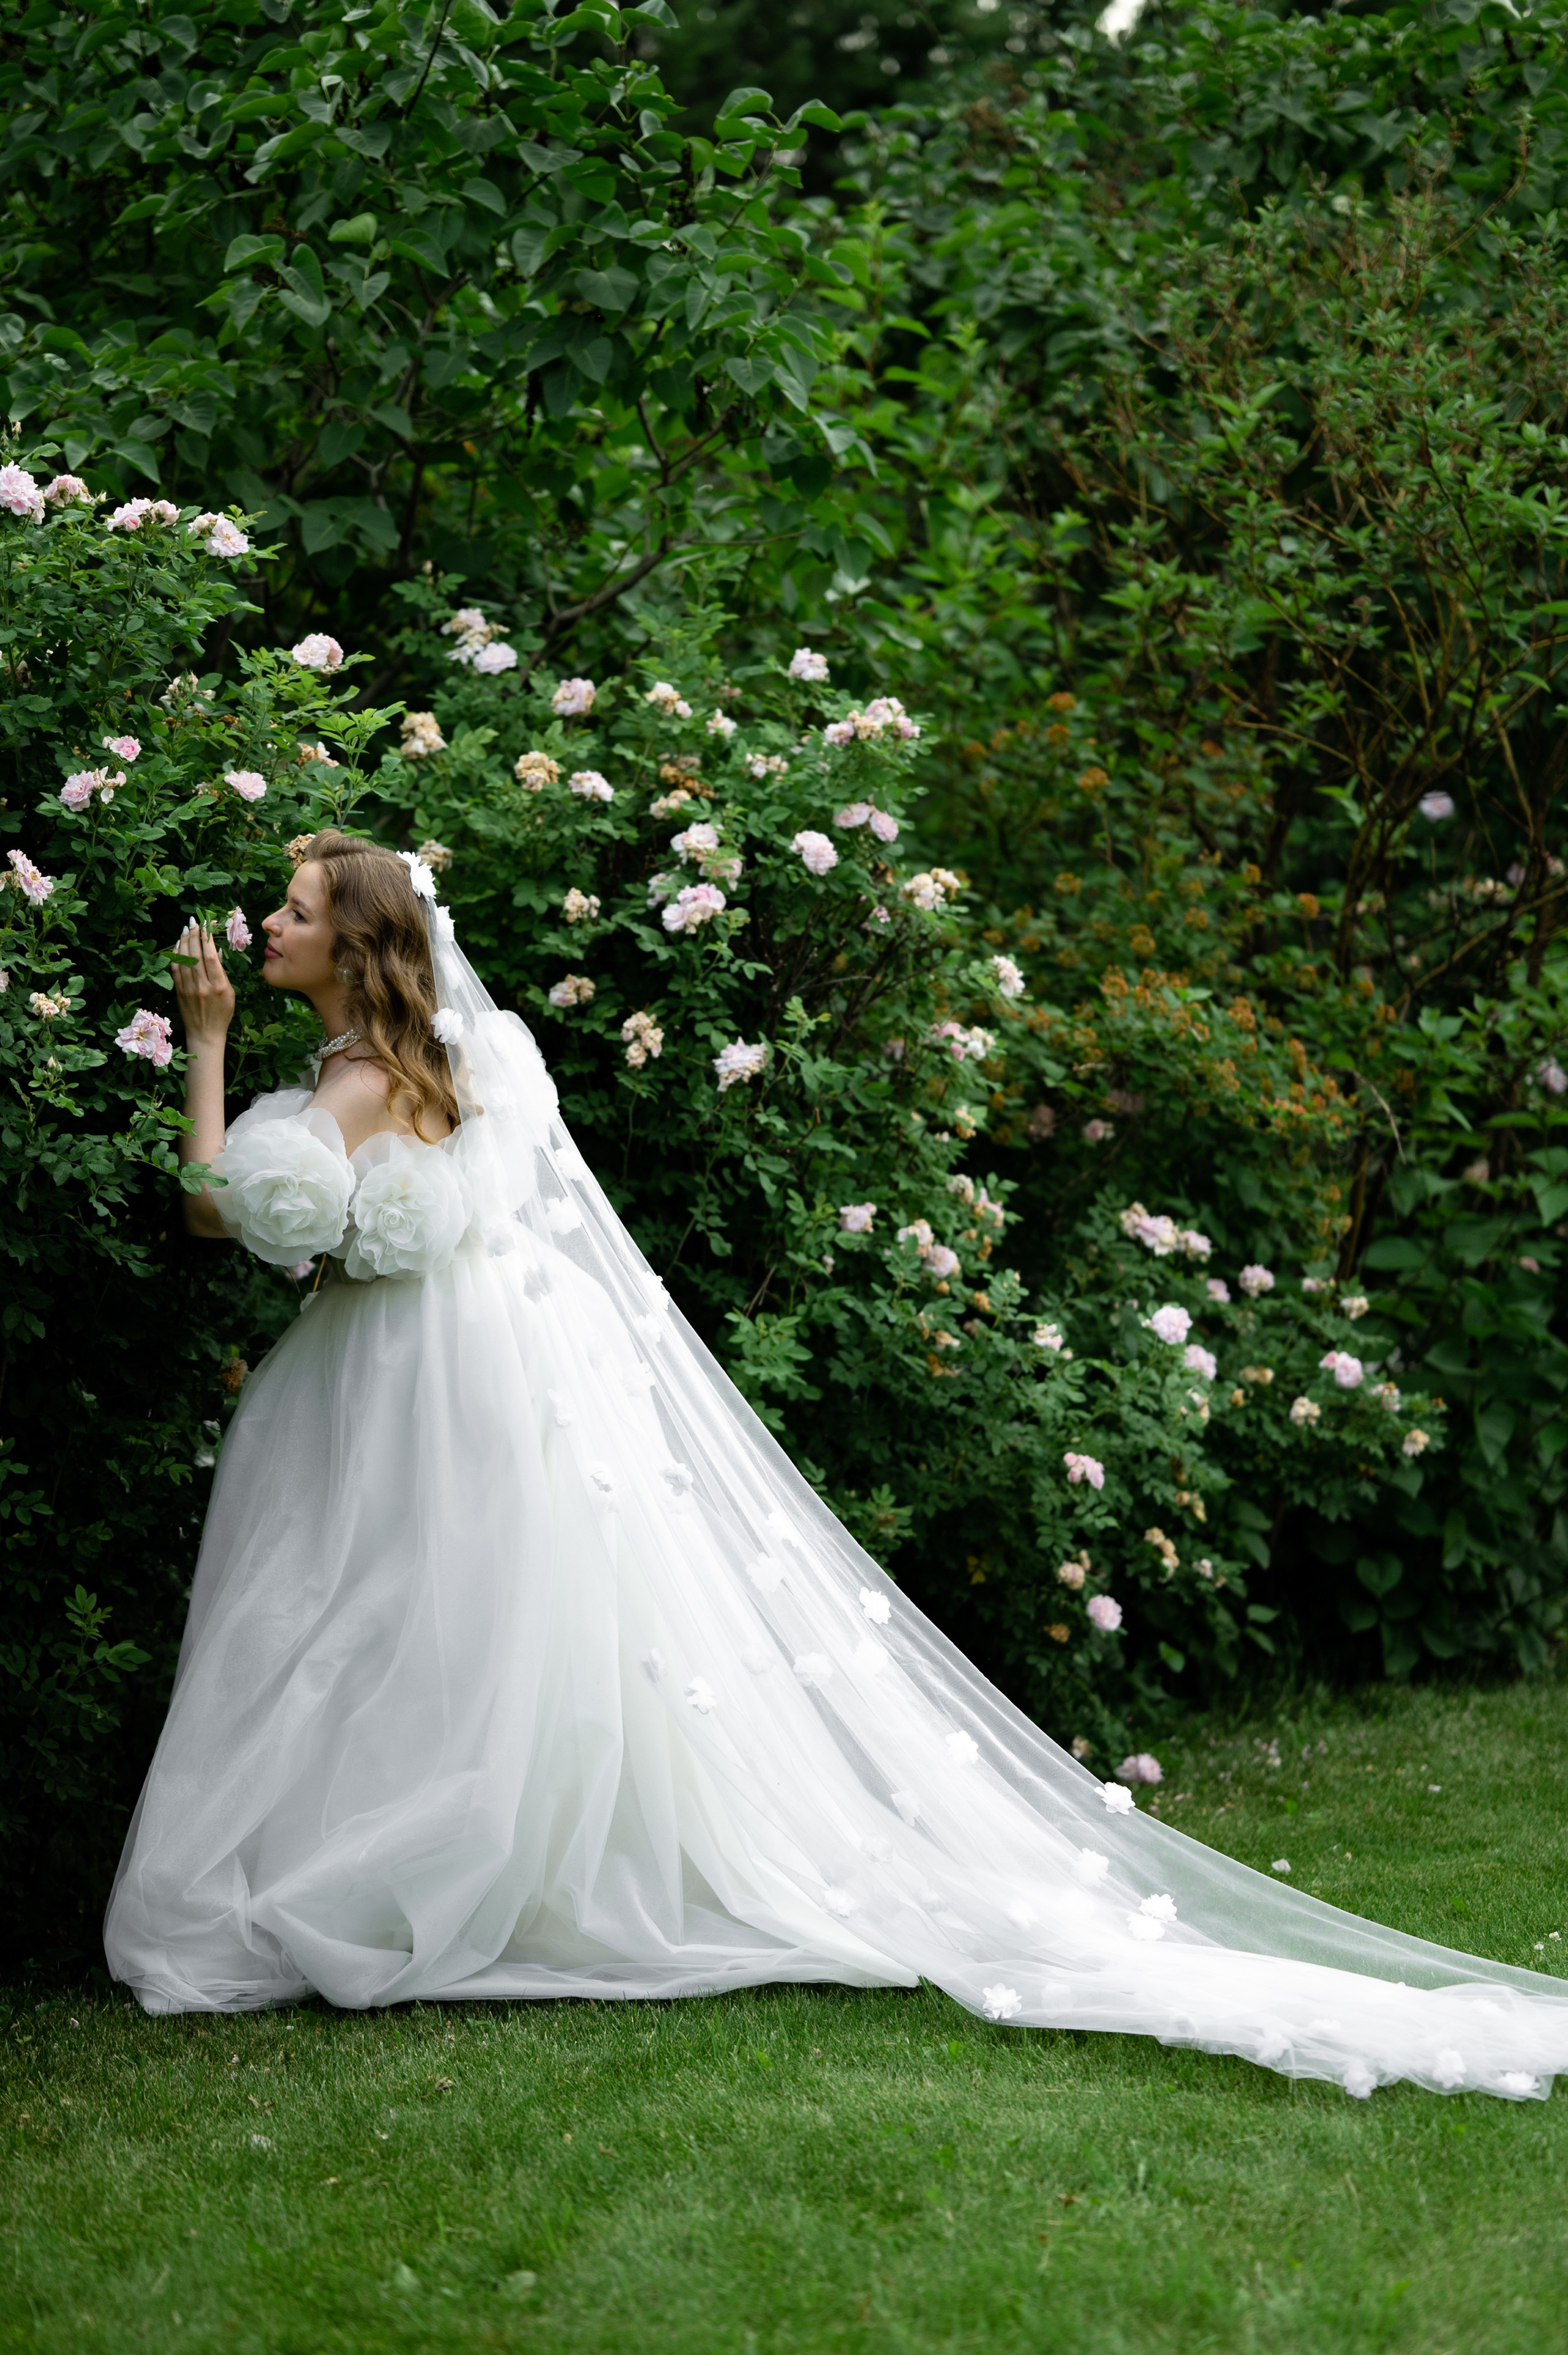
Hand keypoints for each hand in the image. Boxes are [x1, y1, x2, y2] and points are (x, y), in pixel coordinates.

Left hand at [173, 919, 235, 1043]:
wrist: (205, 1034)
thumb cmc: (222, 1014)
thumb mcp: (230, 993)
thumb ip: (222, 973)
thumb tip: (214, 951)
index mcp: (219, 986)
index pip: (210, 957)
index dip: (207, 939)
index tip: (207, 926)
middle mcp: (202, 986)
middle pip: (195, 955)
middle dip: (194, 935)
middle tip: (194, 922)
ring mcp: (188, 989)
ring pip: (184, 960)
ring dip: (184, 942)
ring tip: (186, 929)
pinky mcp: (179, 992)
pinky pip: (175, 970)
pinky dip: (175, 956)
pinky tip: (177, 945)